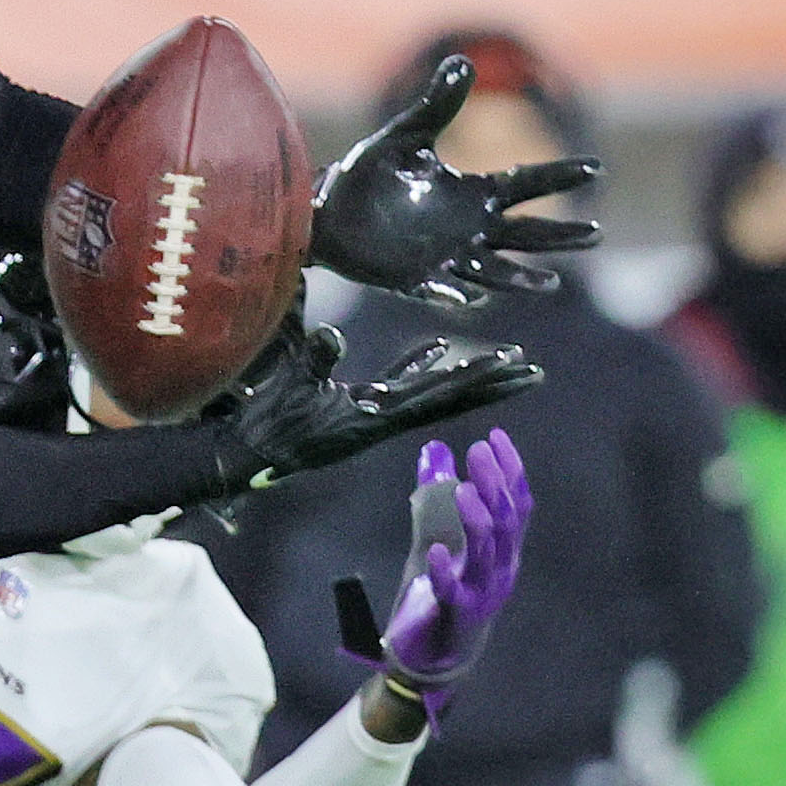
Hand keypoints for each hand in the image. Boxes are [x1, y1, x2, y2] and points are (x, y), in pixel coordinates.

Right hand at [207, 309, 541, 495]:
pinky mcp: (357, 409)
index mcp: (378, 415)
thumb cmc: (268, 425)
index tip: (520, 366)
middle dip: (493, 383)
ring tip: (504, 361)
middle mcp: (386, 417)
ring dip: (467, 376)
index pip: (442, 394)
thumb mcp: (289, 390)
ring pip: (431, 392)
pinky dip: (421, 367)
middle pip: (451, 398)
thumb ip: (314, 361)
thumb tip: (335, 332)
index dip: (481, 378)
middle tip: (536, 370)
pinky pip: (400, 386)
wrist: (248, 454)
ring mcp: (374, 414)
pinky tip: (437, 351)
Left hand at [310, 56, 602, 306]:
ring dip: (520, 278)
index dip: (559, 176)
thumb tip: (461, 62)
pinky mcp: (416, 280)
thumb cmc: (370, 176)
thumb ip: (437, 105)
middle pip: (526, 234)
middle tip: (597, 233)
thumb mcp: (405, 136)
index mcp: (473, 193)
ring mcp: (447, 258)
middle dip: (559, 236)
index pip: (526, 184)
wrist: (326, 213)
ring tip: (550, 283)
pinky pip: (441, 290)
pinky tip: (469, 298)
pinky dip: (454, 294)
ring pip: (495, 272)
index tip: (596, 167)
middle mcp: (470, 229)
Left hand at [381, 432, 529, 694]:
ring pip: (488, 553)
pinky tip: (437, 552)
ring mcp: (484, 593)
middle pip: (507, 522)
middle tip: (479, 450)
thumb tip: (433, 450)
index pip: (518, 505)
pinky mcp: (459, 615)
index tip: (496, 436)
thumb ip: (438, 497)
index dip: (511, 470)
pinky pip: (456, 592)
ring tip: (463, 489)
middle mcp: (502, 568)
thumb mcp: (441, 537)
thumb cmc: (443, 592)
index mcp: (504, 550)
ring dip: (478, 520)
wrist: (438, 656)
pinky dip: (448, 571)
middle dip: (495, 484)